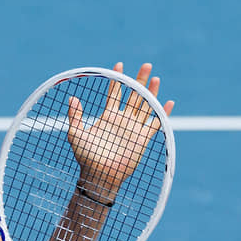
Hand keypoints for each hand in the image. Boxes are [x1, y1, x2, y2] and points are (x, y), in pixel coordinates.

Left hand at [66, 62, 174, 199]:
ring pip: (146, 105)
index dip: (117, 79)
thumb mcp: (75, 134)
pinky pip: (155, 123)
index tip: (119, 64)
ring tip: (156, 77)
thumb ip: (75, 116)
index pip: (115, 93)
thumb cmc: (86, 157)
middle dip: (140, 80)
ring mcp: (134, 128)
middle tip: (146, 65)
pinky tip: (168, 102)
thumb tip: (72, 98)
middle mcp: (122, 120)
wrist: (99, 175)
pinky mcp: (142, 139)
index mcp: (108, 116)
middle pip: (134, 95)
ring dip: (151, 92)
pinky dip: (163, 113)